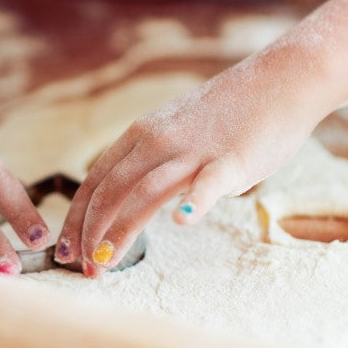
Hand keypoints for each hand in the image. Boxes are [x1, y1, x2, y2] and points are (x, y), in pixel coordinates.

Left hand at [55, 56, 326, 276]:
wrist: (282, 79)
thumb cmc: (233, 115)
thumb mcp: (180, 133)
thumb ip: (161, 165)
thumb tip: (155, 202)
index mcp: (142, 135)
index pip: (95, 181)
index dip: (76, 217)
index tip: (65, 249)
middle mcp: (158, 141)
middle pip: (110, 191)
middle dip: (89, 232)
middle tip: (82, 268)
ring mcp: (193, 151)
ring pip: (144, 193)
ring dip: (120, 231)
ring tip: (104, 261)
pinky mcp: (231, 161)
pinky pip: (208, 183)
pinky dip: (194, 202)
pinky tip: (182, 222)